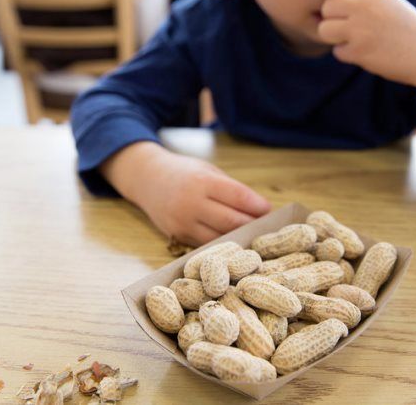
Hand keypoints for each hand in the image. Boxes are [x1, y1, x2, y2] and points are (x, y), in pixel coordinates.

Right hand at [102, 142, 270, 245]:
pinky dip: (221, 243)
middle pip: (231, 221)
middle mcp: (191, 203)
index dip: (257, 205)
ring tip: (251, 234)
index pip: (238, 196)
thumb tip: (260, 208)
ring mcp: (183, 222)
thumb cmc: (183, 172)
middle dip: (252, 224)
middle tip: (265, 226)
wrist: (146, 179)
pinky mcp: (178, 236)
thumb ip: (231, 188)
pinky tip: (232, 240)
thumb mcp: (207, 170)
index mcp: (202, 182)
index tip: (269, 209)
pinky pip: (206, 244)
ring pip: (220, 237)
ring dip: (239, 237)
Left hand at [318, 0, 415, 118]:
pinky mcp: (360, 51)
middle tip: (346, 32)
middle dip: (332, 21)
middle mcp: (367, 8)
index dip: (340, 8)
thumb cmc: (408, 31)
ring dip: (335, 39)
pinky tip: (365, 54)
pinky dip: (348, 55)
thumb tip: (336, 4)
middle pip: (327, 8)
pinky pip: (337, 52)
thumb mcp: (390, 6)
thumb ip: (365, 1)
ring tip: (353, 42)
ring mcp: (362, 29)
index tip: (351, 19)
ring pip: (325, 30)